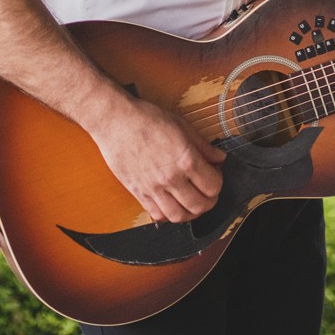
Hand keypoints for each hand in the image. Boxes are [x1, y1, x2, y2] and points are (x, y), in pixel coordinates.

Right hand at [86, 91, 226, 223]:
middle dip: (209, 200)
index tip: (215, 175)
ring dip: (191, 212)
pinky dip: (168, 215)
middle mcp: (171, 178)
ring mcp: (154, 188)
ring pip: (180, 216)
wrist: (115, 121)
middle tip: (208, 191)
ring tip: (192, 201)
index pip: (213, 186)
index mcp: (186, 159)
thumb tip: (220, 158)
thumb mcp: (182, 125)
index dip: (218, 181)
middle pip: (200, 205)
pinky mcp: (138, 193)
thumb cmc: (146, 118)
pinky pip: (158, 215)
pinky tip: (172, 204)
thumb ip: (204, 146)